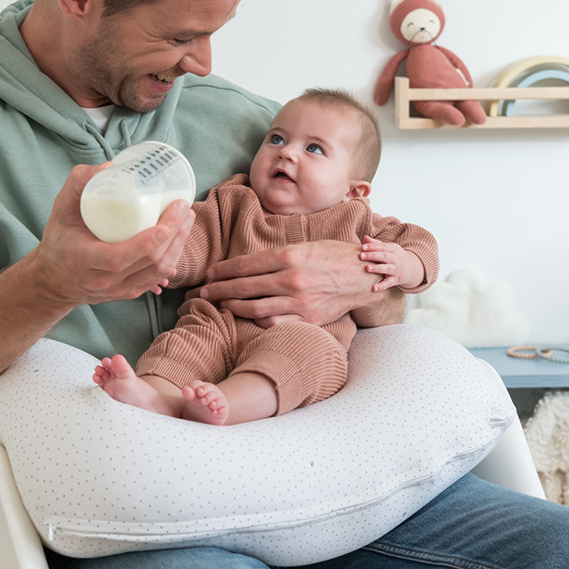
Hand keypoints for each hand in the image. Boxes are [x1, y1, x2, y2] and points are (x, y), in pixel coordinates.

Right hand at [32, 164, 194, 307]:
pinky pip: (156, 279)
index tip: (171, 213)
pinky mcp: (128, 293)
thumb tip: (109, 167)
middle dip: (174, 233)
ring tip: (186, 220)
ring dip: (178, 245)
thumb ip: (79, 184)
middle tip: (184, 208)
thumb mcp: (60, 209)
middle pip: (149, 261)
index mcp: (84, 260)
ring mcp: (117, 290)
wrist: (54, 280)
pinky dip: (172, 259)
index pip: (121, 256)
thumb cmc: (58, 240)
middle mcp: (103, 280)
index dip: (150, 239)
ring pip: (157, 272)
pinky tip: (179, 240)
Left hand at [199, 240, 378, 326]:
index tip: (210, 274)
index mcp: (290, 256)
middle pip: (244, 286)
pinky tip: (249, 317)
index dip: (223, 270)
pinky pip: (275, 323)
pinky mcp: (308, 318)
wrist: (364, 275)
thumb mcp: (305, 245)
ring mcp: (300, 301)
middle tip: (203, 292)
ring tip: (221, 305)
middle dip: (219, 289)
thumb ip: (278, 255)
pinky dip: (258, 321)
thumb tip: (248, 263)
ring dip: (233, 307)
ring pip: (255, 308)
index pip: (245, 264)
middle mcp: (292, 279)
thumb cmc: (334, 256)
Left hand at [359, 235, 424, 291]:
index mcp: (393, 250)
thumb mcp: (388, 248)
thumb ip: (376, 244)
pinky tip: (374, 288)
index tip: (363, 247)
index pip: (382, 247)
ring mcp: (395, 270)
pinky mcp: (395, 280)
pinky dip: (381, 286)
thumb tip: (365, 237)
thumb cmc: (394, 256)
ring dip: (377, 268)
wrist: (410, 268)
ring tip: (367, 268)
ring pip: (387, 269)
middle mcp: (395, 259)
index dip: (373, 246)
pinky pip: (388, 283)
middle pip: (384, 256)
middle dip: (373, 255)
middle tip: (361, 256)